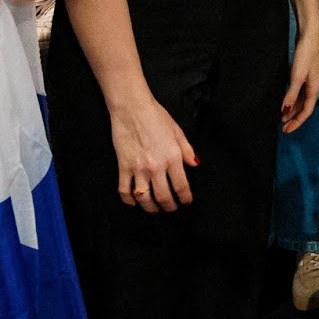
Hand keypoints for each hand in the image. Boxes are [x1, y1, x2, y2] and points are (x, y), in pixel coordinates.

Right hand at [113, 94, 199, 211]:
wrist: (132, 108)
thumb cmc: (156, 117)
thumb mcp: (178, 131)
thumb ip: (187, 150)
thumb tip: (195, 164)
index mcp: (173, 157)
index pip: (181, 186)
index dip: (185, 198)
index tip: (186, 202)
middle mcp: (157, 166)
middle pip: (164, 197)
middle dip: (169, 207)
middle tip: (172, 209)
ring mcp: (138, 168)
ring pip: (145, 198)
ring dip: (150, 208)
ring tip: (155, 210)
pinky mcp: (123, 167)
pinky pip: (125, 190)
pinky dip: (129, 200)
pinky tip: (134, 202)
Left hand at [280, 37, 318, 132]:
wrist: (309, 36)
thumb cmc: (305, 55)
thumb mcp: (297, 76)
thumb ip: (291, 95)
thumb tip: (284, 113)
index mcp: (314, 88)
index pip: (307, 111)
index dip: (297, 122)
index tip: (286, 130)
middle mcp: (314, 86)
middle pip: (304, 107)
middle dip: (294, 118)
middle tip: (283, 127)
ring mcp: (310, 80)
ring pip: (301, 100)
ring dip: (293, 109)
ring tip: (283, 118)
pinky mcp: (305, 74)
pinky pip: (299, 92)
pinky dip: (293, 99)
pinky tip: (287, 101)